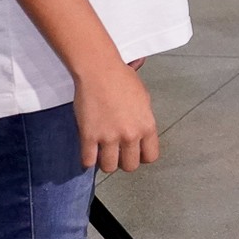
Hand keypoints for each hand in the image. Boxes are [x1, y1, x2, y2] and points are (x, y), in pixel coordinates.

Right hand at [72, 59, 158, 173]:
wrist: (100, 71)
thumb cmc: (122, 79)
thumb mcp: (144, 98)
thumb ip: (144, 118)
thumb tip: (142, 129)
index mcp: (147, 125)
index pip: (150, 156)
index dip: (142, 156)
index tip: (134, 152)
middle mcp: (130, 134)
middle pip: (130, 166)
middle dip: (123, 161)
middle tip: (117, 153)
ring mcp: (109, 137)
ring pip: (109, 167)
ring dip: (105, 163)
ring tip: (102, 153)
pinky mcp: (89, 136)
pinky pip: (88, 161)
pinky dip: (87, 160)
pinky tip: (88, 152)